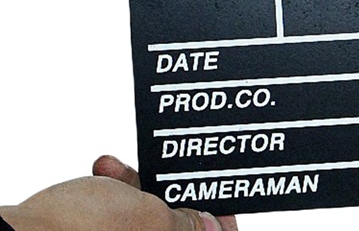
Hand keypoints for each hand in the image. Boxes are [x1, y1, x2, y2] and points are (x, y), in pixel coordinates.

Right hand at [0, 155, 237, 230]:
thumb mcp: (147, 218)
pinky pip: (113, 220)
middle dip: (170, 195)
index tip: (221, 204)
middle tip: (165, 172)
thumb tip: (210, 227)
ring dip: (136, 187)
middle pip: (172, 229)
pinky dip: (111, 195)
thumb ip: (185, 222)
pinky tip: (102, 172)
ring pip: (140, 220)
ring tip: (116, 168)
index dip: (219, 226)